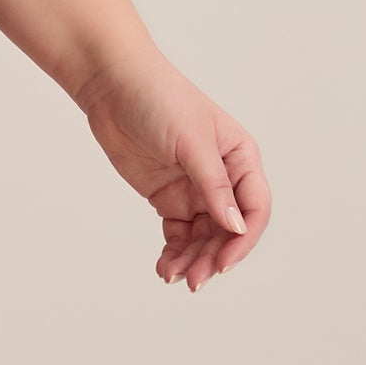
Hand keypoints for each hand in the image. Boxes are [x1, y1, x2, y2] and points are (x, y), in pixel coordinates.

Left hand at [74, 52, 270, 292]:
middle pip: (228, 230)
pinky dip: (174, 252)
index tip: (224, 261)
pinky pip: (179, 234)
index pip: (254, 208)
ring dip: (193, 260)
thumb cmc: (158, 98)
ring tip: (173, 276)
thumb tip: (235, 226)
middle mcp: (222, 177)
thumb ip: (213, 185)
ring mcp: (194, 189)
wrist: (111, 85)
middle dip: (214, 257)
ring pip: (204, 237)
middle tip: (194, 279)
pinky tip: (165, 267)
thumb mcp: (191, 141)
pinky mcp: (168, 196)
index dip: (243, 239)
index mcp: (240, 158)